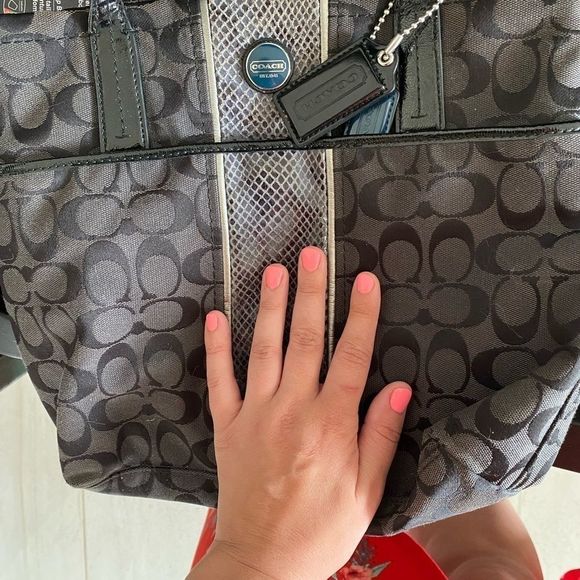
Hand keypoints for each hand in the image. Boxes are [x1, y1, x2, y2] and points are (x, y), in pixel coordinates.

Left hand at [190, 247, 410, 579]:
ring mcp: (256, 414)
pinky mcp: (228, 426)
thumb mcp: (367, 489)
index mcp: (331, 423)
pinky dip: (216, 347)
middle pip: (305, 339)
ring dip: (269, 307)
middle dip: (311, 292)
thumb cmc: (322, 528)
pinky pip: (220, 380)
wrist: (265, 561)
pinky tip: (216, 317)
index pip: (351, 356)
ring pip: (263, 349)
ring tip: (274, 270)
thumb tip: (401, 387)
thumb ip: (381, 434)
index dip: (360, 315)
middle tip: (312, 254)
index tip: (364, 280)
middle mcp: (293, 409)